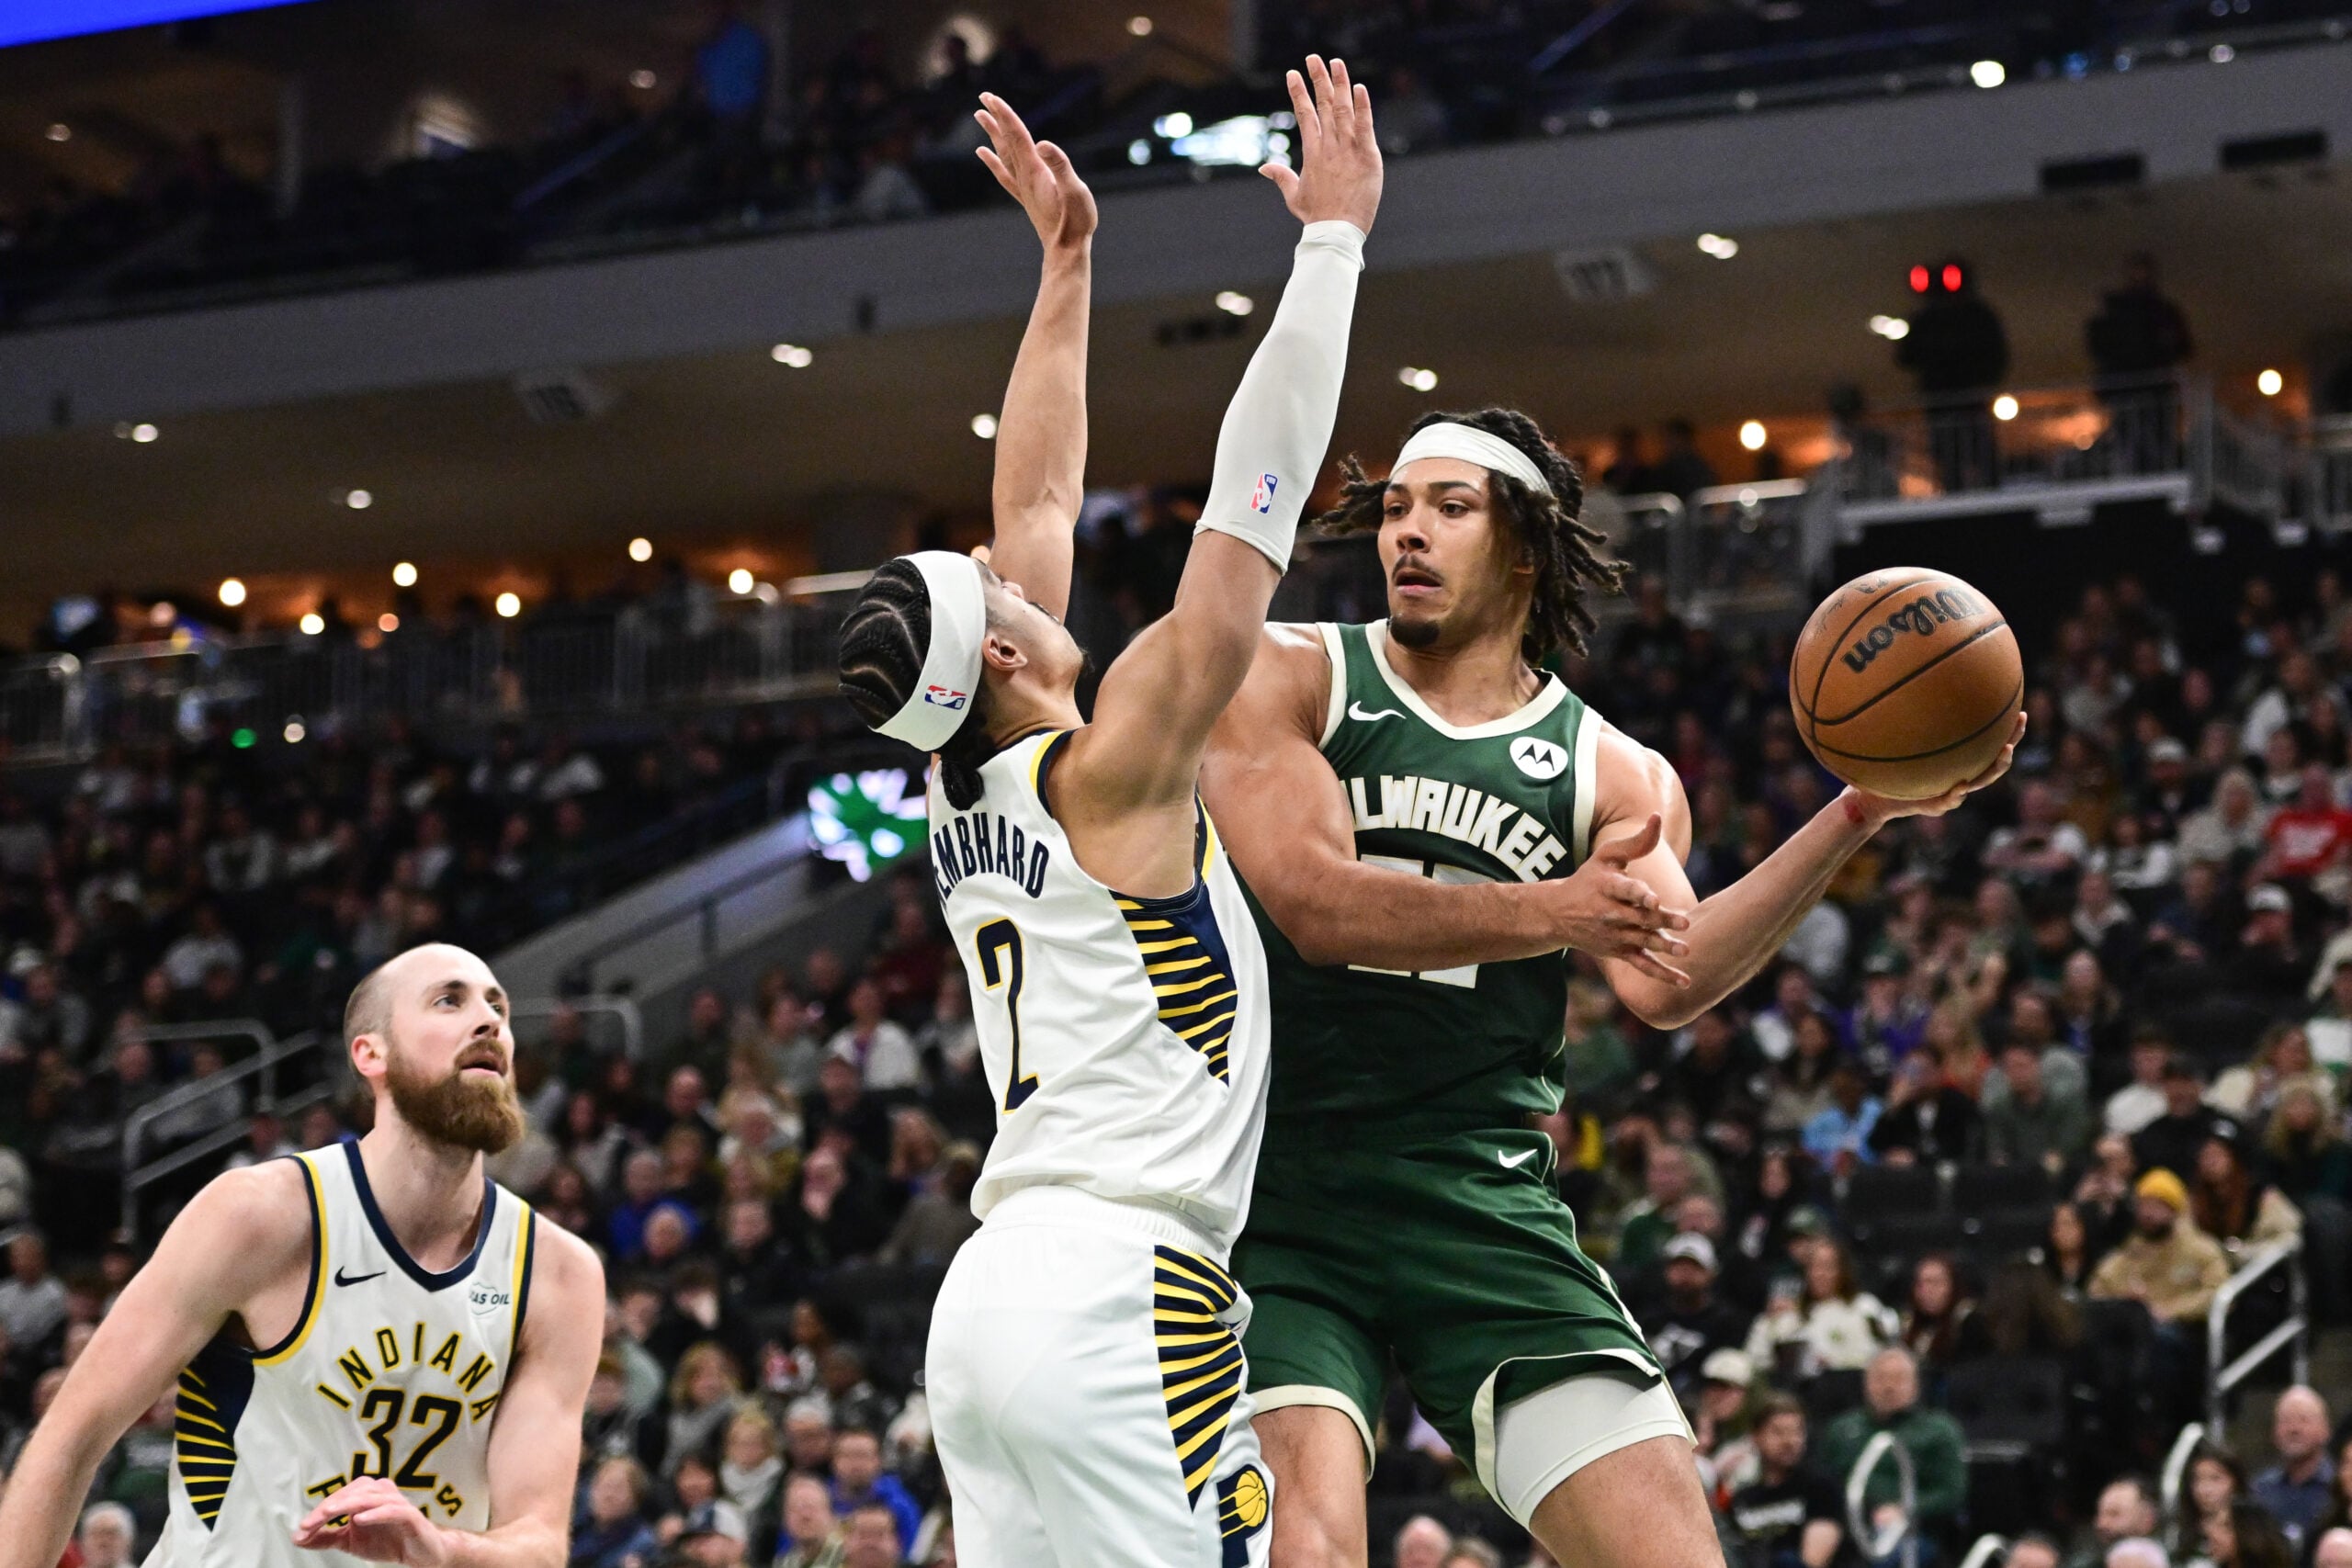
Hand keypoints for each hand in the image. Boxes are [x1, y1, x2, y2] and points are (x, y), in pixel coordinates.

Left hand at [292, 1479, 445, 1564]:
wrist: (421, 1554)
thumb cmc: (388, 1541)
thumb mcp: (350, 1542)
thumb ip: (326, 1537)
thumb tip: (297, 1537)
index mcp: (367, 1495)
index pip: (340, 1496)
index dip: (319, 1511)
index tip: (302, 1529)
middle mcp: (382, 1493)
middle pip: (353, 1491)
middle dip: (329, 1506)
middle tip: (310, 1523)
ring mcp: (397, 1502)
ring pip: (370, 1496)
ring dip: (347, 1505)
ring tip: (329, 1513)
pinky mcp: (410, 1515)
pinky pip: (393, 1509)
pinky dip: (376, 1513)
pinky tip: (360, 1519)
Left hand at [975, 92, 1095, 254]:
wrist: (1066, 251)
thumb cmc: (1075, 221)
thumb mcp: (1075, 190)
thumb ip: (1060, 166)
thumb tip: (1043, 144)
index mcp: (1035, 171)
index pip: (1018, 136)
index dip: (1006, 115)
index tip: (992, 97)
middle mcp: (1024, 177)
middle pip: (1007, 141)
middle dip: (996, 117)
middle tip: (984, 97)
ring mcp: (1023, 187)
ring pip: (1003, 154)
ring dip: (993, 134)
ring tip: (981, 116)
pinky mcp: (1026, 197)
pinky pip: (1004, 174)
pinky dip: (992, 161)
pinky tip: (984, 153)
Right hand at [1260, 56, 1382, 233]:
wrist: (1337, 231)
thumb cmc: (1316, 217)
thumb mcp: (1294, 196)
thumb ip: (1281, 177)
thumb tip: (1264, 167)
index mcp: (1312, 153)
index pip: (1304, 115)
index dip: (1299, 93)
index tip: (1293, 74)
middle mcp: (1328, 146)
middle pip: (1322, 105)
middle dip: (1317, 79)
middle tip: (1313, 57)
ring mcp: (1348, 149)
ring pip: (1343, 109)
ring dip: (1339, 84)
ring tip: (1335, 62)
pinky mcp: (1367, 155)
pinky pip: (1365, 125)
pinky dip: (1363, 106)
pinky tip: (1359, 87)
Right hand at [1541, 813, 1691, 985]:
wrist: (1556, 915)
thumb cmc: (1588, 880)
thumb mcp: (1606, 856)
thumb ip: (1635, 842)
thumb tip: (1657, 817)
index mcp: (1607, 887)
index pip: (1624, 890)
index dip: (1639, 894)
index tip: (1653, 899)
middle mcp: (1610, 913)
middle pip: (1639, 918)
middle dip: (1661, 921)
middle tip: (1684, 923)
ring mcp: (1615, 935)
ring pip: (1643, 942)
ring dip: (1664, 947)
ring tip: (1684, 950)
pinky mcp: (1619, 952)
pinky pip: (1643, 965)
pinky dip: (1663, 975)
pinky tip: (1685, 982)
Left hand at [1849, 712, 2026, 827]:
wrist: (1874, 796)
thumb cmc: (1888, 764)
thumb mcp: (1897, 739)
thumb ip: (1906, 719)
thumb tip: (1909, 681)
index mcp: (1957, 760)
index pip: (1988, 743)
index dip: (2008, 731)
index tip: (2021, 712)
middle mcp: (1961, 775)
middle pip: (1994, 761)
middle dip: (2009, 746)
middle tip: (2017, 729)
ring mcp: (1951, 792)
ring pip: (1980, 782)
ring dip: (1994, 768)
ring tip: (2004, 753)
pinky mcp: (1934, 807)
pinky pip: (1948, 802)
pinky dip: (1955, 795)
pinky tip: (1960, 787)